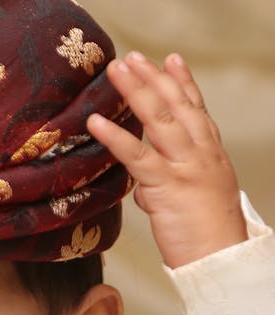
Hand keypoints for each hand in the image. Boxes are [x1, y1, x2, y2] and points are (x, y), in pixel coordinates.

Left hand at [87, 52, 245, 267]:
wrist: (221, 258)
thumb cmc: (206, 234)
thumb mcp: (193, 199)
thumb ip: (167, 184)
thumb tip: (144, 188)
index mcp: (210, 153)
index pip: (196, 109)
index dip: (182, 82)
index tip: (170, 59)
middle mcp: (200, 152)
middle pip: (176, 105)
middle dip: (153, 78)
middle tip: (132, 56)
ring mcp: (185, 166)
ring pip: (160, 120)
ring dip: (136, 91)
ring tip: (115, 70)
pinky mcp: (167, 185)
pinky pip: (137, 156)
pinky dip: (115, 136)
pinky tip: (95, 122)